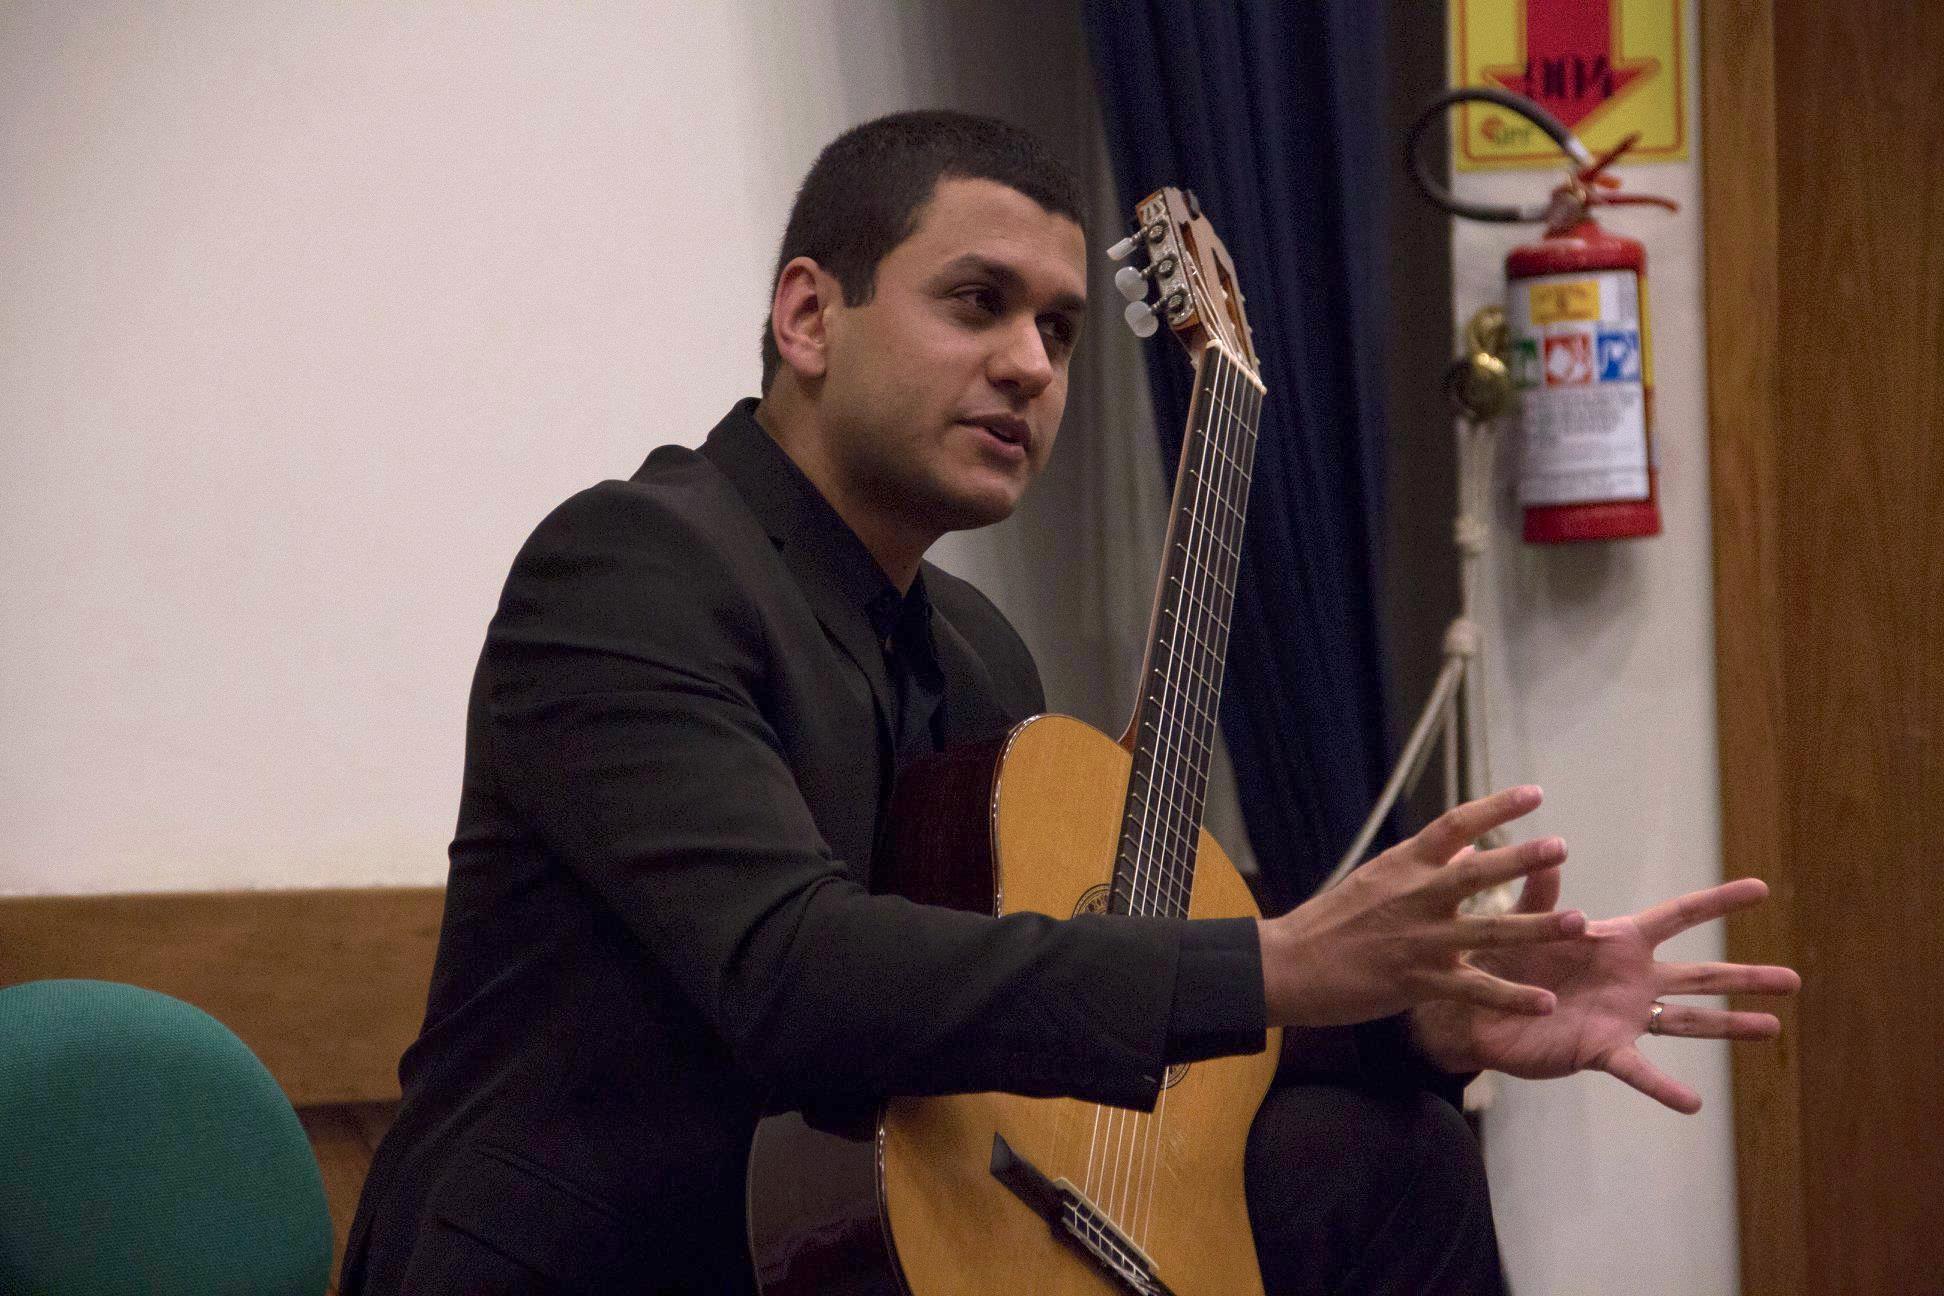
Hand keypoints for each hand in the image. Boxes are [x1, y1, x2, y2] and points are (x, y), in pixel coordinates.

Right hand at [1258, 786, 1584, 1027]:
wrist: (1289, 964)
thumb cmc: (1332, 921)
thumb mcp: (1376, 879)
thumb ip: (1426, 863)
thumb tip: (1473, 843)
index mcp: (1404, 865)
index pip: (1455, 826)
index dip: (1496, 808)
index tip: (1535, 794)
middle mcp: (1415, 897)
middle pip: (1478, 874)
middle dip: (1521, 860)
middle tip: (1561, 846)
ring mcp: (1420, 940)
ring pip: (1489, 933)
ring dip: (1537, 928)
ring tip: (1578, 923)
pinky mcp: (1418, 981)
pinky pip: (1476, 990)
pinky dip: (1513, 998)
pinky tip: (1545, 1002)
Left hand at [1407, 867, 1800, 1112]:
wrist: (1473, 1010)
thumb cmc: (1501, 960)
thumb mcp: (1522, 921)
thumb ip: (1540, 893)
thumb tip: (1548, 849)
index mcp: (1617, 941)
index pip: (1677, 916)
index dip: (1718, 902)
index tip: (1761, 888)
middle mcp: (1631, 979)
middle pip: (1700, 974)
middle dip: (1745, 976)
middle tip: (1795, 979)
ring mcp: (1622, 1017)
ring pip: (1687, 1022)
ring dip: (1730, 1025)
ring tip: (1775, 1028)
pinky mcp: (1600, 1049)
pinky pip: (1638, 1071)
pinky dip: (1664, 1087)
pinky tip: (1693, 1104)